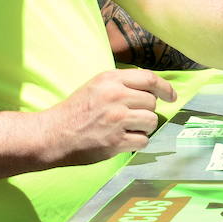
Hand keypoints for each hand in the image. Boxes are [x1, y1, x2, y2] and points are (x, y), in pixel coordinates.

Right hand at [38, 69, 176, 165]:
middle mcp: (115, 96)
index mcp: (110, 79)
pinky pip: (143, 141)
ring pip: (151, 122)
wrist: (52, 135)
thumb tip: (154, 89)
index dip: (165, 88)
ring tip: (128, 129)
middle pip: (152, 103)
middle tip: (132, 118)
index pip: (150, 78)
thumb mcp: (97, 86)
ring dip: (144, 128)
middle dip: (147, 111)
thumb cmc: (76, 110)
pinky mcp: (115, 142)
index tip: (171, 96)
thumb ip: (123, 84)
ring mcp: (116, 120)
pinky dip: (137, 143)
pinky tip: (123, 141)